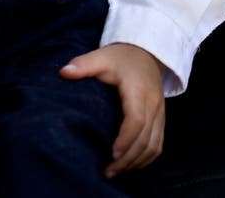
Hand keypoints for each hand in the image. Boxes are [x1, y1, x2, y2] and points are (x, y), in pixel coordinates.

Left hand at [59, 42, 164, 177]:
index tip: (111, 153)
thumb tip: (63, 72)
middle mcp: (153, 104)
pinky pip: (158, 144)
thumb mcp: (102, 56)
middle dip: (128, 159)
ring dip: (137, 162)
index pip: (136, 120)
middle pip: (146, 138)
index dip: (126, 139)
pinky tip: (130, 165)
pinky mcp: (161, 119)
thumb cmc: (121, 57)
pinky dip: (146, 158)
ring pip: (154, 145)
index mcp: (138, 90)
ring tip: (116, 171)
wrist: (146, 53)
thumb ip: (84, 64)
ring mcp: (160, 113)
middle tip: (107, 171)